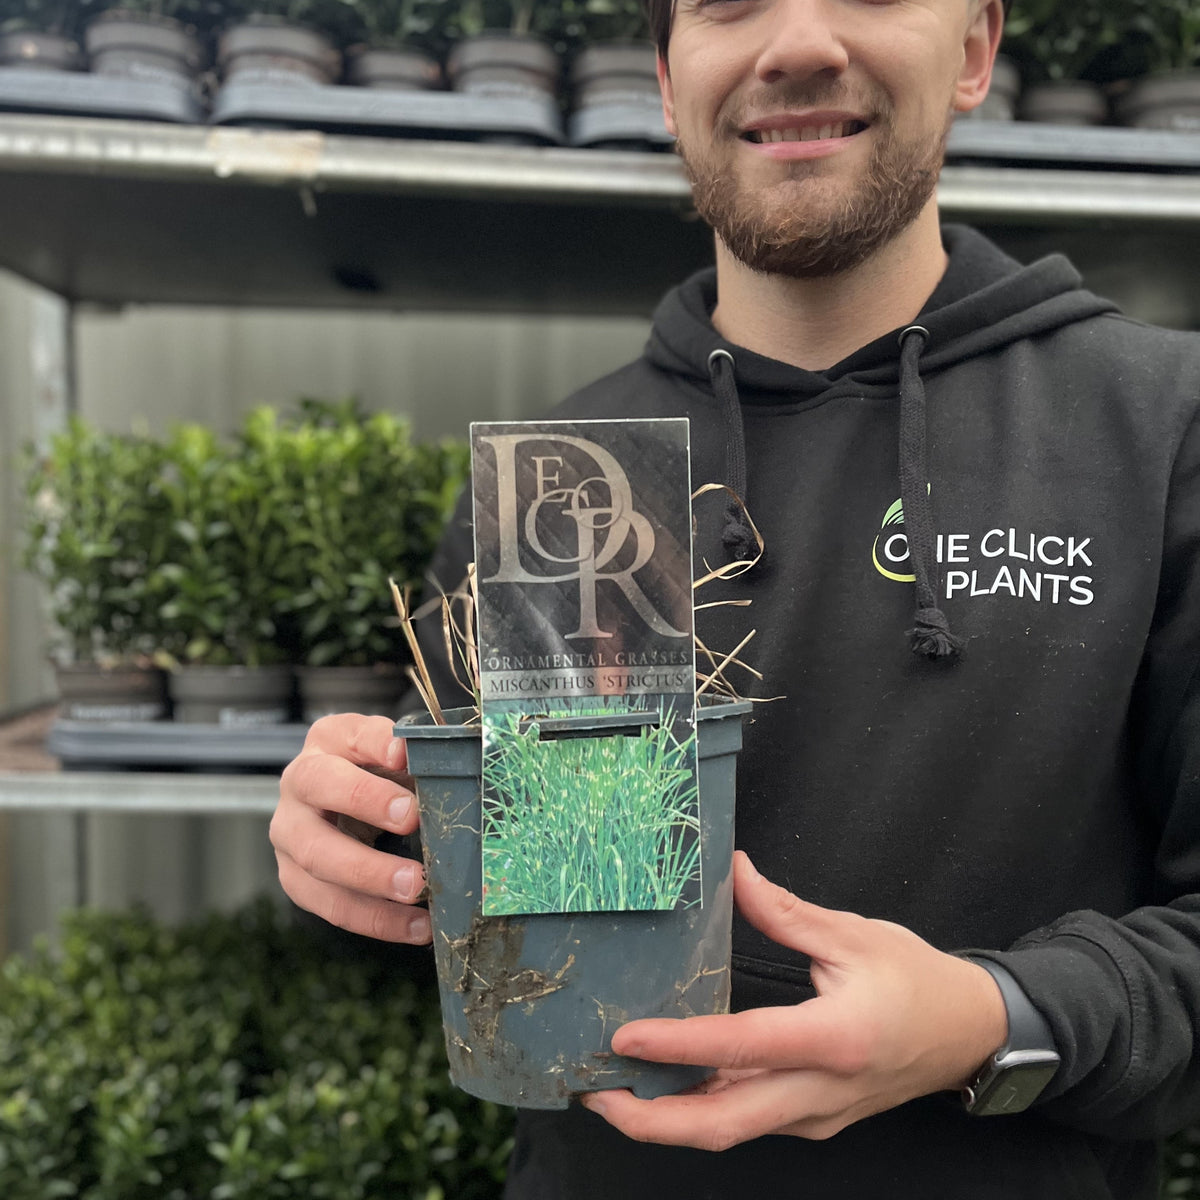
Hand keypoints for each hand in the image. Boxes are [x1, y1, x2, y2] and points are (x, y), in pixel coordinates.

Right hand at [271, 713, 431, 944]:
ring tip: (419, 889)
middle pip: (320, 787)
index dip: (376, 743)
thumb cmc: (382, 777)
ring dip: (371, 877)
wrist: (343, 807)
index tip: (405, 754)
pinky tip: (419, 926)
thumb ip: (420, 760)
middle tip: (412, 820)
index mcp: (329, 741)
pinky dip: (378, 919)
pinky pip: (332, 905)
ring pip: (318, 857)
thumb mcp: (399, 758)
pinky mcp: (296, 878)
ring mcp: (289, 833)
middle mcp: (299, 782)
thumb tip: (453, 773)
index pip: (350, 733)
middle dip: (366, 804)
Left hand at [580, 851, 1005, 1147]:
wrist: (971, 1036)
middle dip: (650, 1120)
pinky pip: (749, 1122)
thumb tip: (733, 872)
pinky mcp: (814, 1120)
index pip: (743, 1046)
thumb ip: (784, 911)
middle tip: (593, 1094)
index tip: (625, 1039)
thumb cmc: (919, 982)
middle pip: (724, 1124)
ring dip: (669, 1119)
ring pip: (732, 1130)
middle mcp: (822, 1090)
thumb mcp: (853, 934)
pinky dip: (702, 1109)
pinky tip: (668, 1084)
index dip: (679, 1045)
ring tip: (613, 1090)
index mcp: (836, 1037)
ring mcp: (817, 1115)